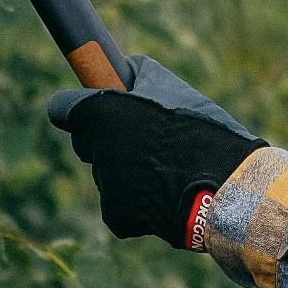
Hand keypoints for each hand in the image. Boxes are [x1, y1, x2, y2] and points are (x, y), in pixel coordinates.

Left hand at [45, 56, 263, 248]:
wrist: (224, 188)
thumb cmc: (203, 134)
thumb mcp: (174, 89)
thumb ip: (140, 75)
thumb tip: (123, 70)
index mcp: (100, 114)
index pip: (63, 108)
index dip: (80, 107)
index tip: (92, 107)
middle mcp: (94, 150)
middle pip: (90, 143)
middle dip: (111, 141)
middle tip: (148, 141)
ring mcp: (104, 186)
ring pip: (110, 175)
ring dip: (132, 172)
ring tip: (171, 169)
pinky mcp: (116, 217)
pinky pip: (122, 205)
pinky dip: (140, 203)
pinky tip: (167, 194)